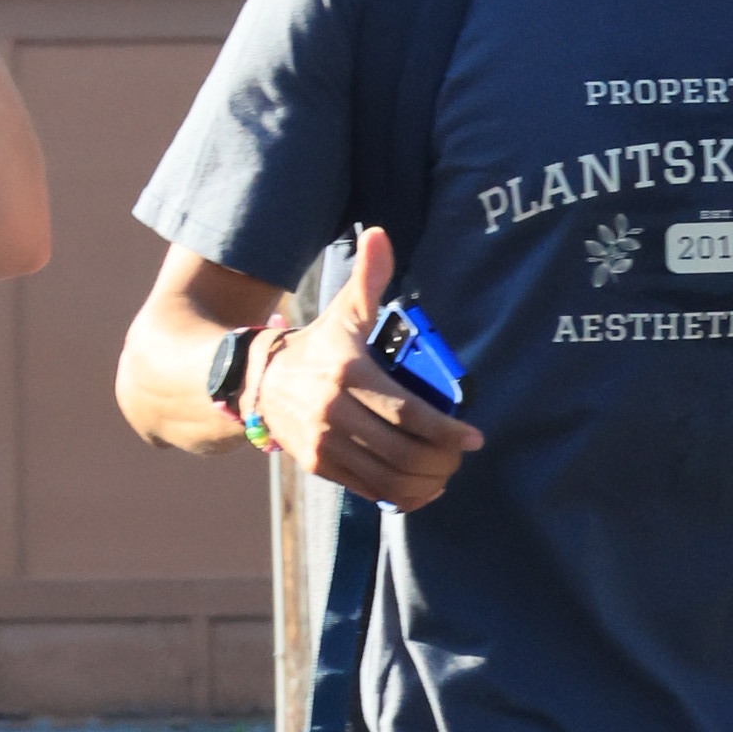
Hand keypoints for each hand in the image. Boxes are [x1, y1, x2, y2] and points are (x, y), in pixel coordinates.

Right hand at [258, 227, 483, 510]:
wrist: (259, 382)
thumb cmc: (319, 347)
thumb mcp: (344, 312)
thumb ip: (369, 278)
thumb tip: (381, 235)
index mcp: (349, 373)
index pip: (409, 413)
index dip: (448, 432)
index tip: (474, 437)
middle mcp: (334, 413)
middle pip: (404, 453)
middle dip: (443, 460)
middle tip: (462, 454)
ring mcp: (325, 444)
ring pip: (389, 479)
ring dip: (427, 482)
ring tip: (446, 471)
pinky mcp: (319, 466)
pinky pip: (370, 492)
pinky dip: (403, 496)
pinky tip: (422, 488)